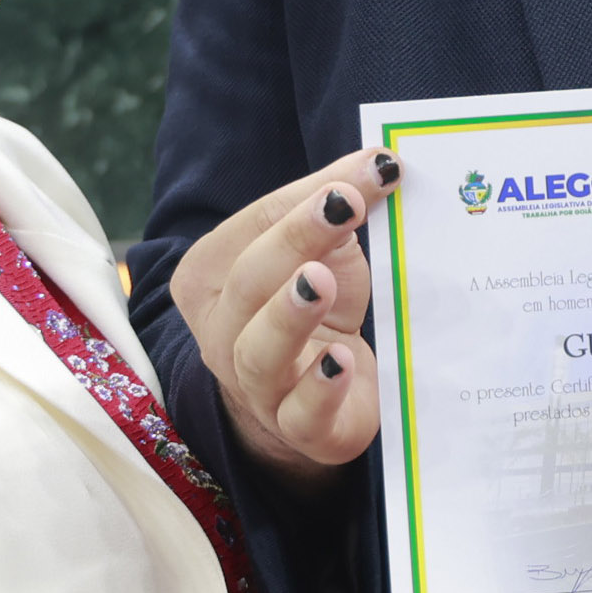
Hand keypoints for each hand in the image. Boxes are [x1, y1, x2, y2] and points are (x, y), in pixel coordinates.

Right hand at [168, 148, 394, 469]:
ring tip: (322, 282)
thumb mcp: (324, 252)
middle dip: (295, 240)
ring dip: (290, 314)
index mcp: (211, 278)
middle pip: (250, 282)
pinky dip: (319, 388)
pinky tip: (342, 362)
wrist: (327, 398)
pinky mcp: (302, 431)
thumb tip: (380, 161)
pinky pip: (300, 413)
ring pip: (259, 351)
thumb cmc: (321, 310)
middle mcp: (221, 335)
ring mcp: (256, 389)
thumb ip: (337, 205)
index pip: (251, 228)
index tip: (367, 172)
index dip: (305, 199)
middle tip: (343, 207)